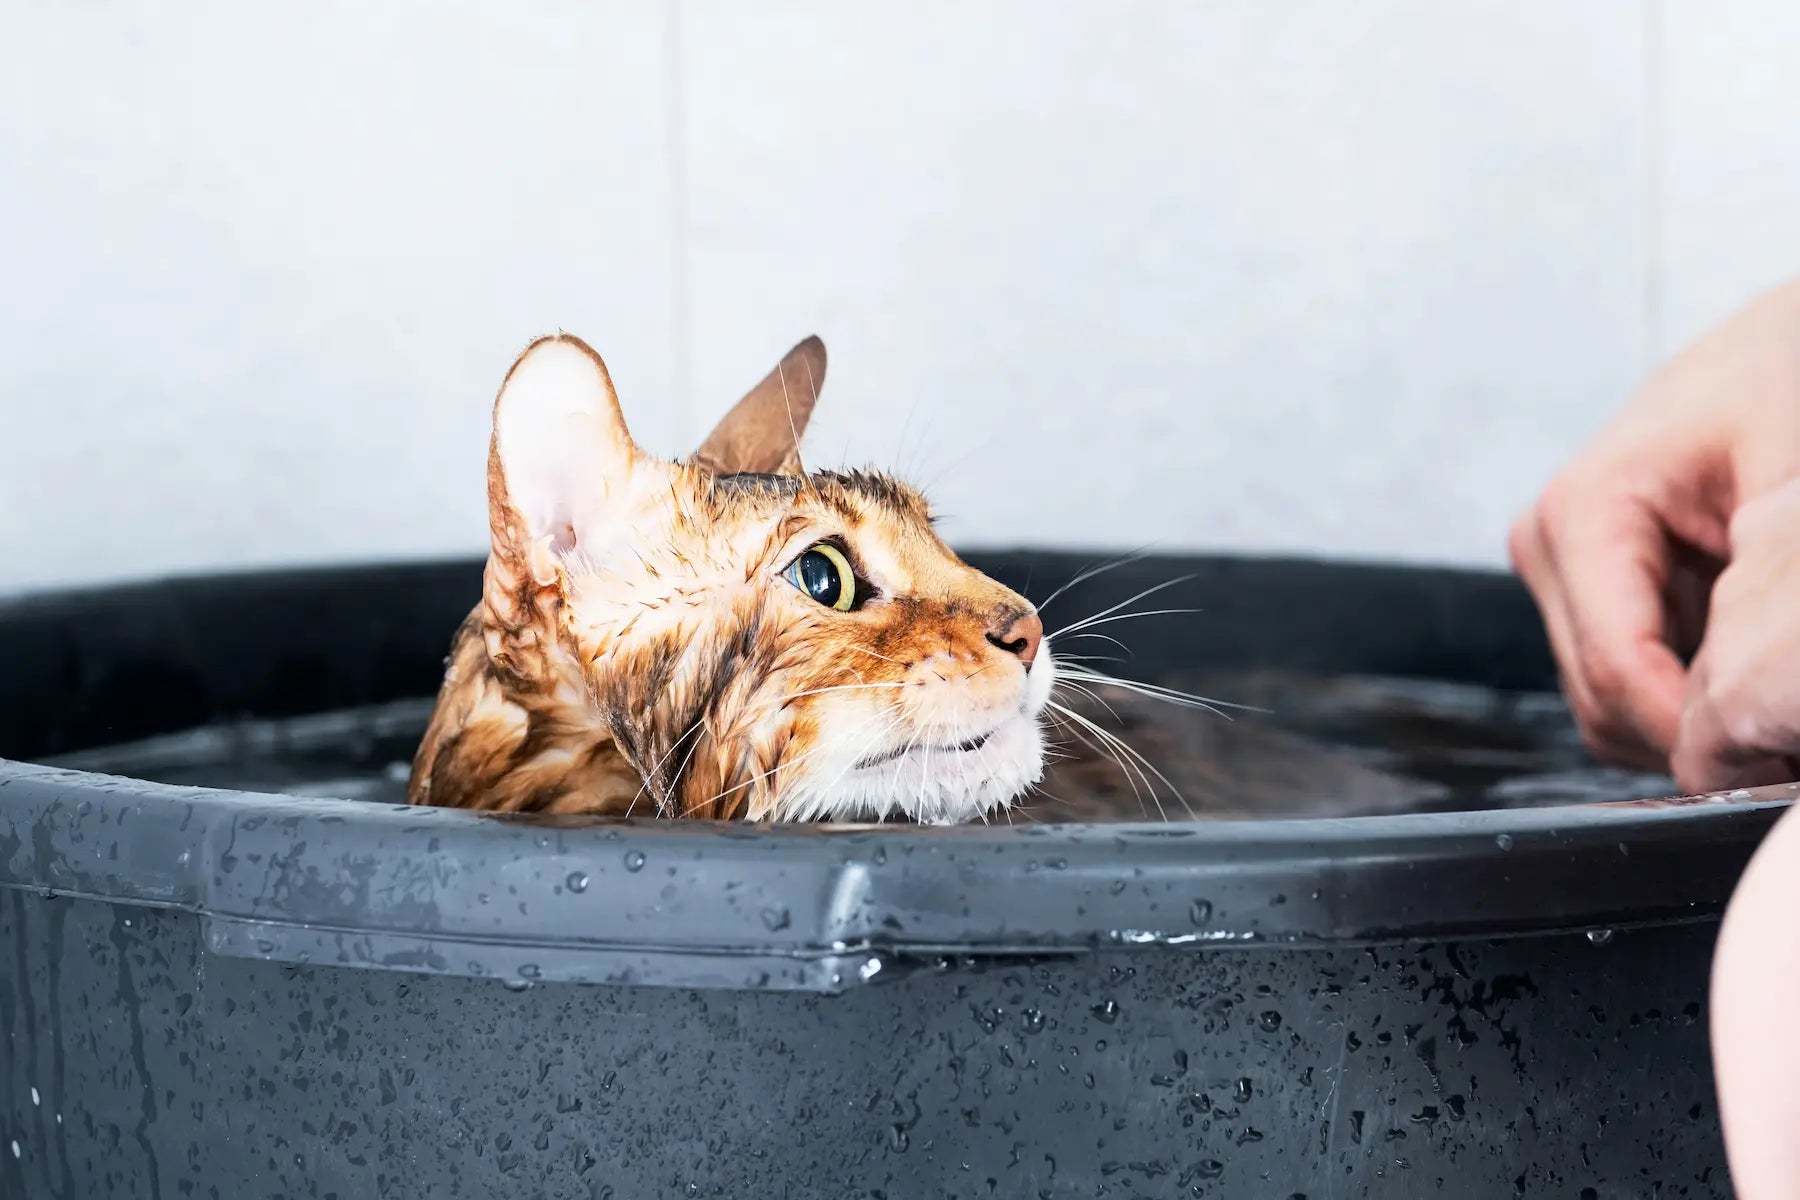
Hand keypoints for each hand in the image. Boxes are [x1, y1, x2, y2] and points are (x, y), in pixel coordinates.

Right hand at [1510, 280, 1799, 777]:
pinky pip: (1635, 674)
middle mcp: (1552, 541)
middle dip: (1698, 727)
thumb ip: (1760, 598)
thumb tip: (1729, 717)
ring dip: (1697, 709)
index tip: (1780, 759)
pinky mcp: (1598, 578)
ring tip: (1776, 679)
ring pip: (1612, 703)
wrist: (1793, 334)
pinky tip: (1755, 646)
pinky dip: (1698, 684)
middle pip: (1603, 701)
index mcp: (1582, 511)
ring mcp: (1568, 563)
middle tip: (1787, 725)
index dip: (1701, 738)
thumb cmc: (1795, 370)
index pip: (1617, 674)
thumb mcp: (1797, 479)